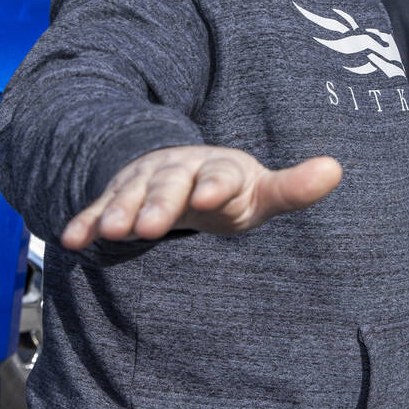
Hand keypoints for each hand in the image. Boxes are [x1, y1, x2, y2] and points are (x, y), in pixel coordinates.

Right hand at [60, 145, 341, 249]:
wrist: (181, 169)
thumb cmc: (229, 189)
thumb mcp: (260, 192)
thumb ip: (293, 187)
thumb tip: (336, 169)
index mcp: (216, 169)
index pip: (217, 175)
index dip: (215, 184)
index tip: (212, 196)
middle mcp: (177, 170)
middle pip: (168, 186)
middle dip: (158, 204)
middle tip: (147, 227)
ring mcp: (144, 183)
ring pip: (130, 195)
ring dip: (119, 212)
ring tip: (113, 233)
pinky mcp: (118, 198)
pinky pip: (99, 209)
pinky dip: (87, 221)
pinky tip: (73, 240)